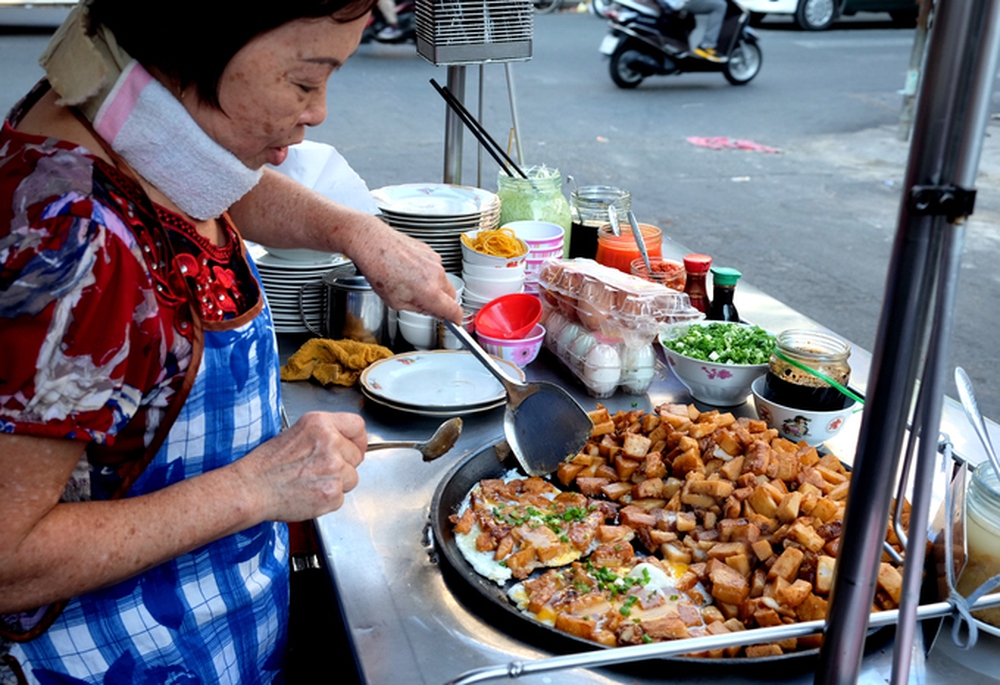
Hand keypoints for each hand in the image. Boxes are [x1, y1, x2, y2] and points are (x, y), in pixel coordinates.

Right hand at [240, 411, 366, 520]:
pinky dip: (328, 499)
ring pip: (352, 478)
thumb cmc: (267, 464)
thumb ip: (324, 434)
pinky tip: (309, 493)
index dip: (358, 440)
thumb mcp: (297, 433)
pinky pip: (342, 497)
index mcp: (320, 423)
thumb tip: (347, 444)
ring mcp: (334, 468)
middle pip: (356, 456)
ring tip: (311, 482)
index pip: (357, 426)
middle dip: (343, 465)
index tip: (355, 447)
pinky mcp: (333, 492)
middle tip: (317, 470)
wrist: (251, 489)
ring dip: (337, 483)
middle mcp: (330, 442)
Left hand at [349, 216, 464, 322]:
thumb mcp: (396, 302)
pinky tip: (410, 272)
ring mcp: (435, 262)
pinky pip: (436, 268)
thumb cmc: (379, 270)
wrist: (374, 244)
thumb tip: (430, 311)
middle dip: (443, 303)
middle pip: (452, 296)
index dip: (455, 319)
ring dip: (434, 286)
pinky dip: (428, 273)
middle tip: (428, 305)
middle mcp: (437, 276)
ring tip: (411, 284)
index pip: (454, 310)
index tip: (454, 322)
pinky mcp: (431, 252)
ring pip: (443, 281)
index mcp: (429, 293)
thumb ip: (419, 309)